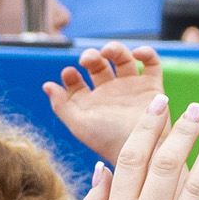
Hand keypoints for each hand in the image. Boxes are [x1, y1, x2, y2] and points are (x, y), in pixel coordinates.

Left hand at [46, 41, 164, 164]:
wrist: (139, 150)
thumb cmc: (106, 141)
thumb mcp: (78, 124)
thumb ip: (61, 105)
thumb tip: (47, 85)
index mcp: (90, 102)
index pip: (76, 81)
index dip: (71, 74)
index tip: (69, 73)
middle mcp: (110, 93)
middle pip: (99, 65)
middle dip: (91, 57)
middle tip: (88, 59)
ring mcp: (131, 88)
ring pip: (123, 59)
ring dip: (115, 49)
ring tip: (109, 51)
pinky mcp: (152, 87)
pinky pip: (151, 64)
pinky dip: (147, 54)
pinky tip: (137, 53)